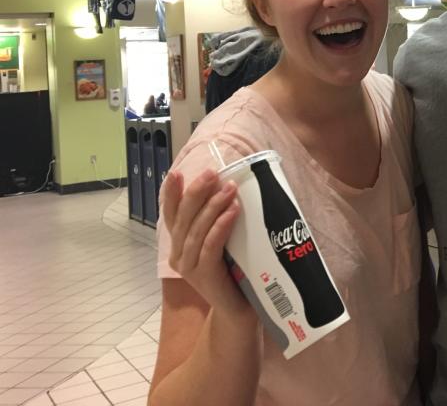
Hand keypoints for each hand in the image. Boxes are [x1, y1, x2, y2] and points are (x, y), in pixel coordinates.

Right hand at [160, 169, 250, 315]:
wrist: (239, 308)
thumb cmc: (233, 271)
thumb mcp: (221, 241)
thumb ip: (217, 221)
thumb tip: (229, 186)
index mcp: (179, 244)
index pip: (172, 214)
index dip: (172, 194)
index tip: (175, 173)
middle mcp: (178, 255)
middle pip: (183, 218)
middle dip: (197, 192)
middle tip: (212, 173)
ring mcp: (189, 267)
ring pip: (197, 230)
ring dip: (213, 206)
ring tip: (229, 188)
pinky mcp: (204, 277)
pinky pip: (210, 246)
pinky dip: (220, 226)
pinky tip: (232, 211)